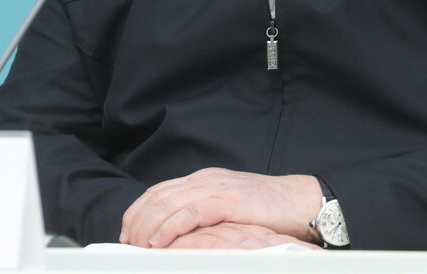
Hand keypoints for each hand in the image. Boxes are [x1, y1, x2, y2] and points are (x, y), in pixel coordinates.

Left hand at [119, 167, 321, 247]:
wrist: (299, 201)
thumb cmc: (268, 209)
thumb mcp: (228, 207)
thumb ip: (205, 212)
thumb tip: (178, 233)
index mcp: (203, 179)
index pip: (158, 191)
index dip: (137, 212)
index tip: (128, 234)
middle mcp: (204, 179)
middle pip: (157, 197)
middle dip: (136, 221)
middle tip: (128, 244)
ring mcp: (215, 188)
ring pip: (167, 204)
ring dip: (147, 227)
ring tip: (139, 247)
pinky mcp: (226, 202)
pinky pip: (189, 213)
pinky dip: (169, 228)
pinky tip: (159, 242)